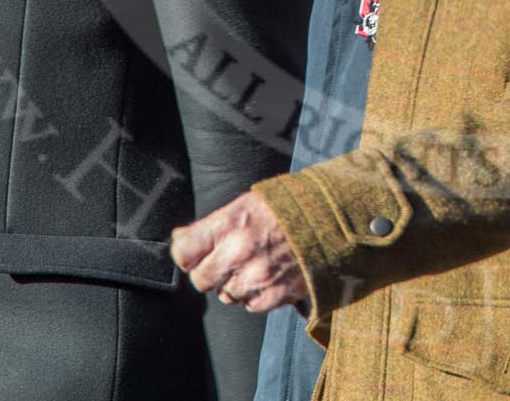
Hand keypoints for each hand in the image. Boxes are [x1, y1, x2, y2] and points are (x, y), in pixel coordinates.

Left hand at [171, 191, 308, 313]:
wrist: (329, 217)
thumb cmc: (286, 207)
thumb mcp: (245, 204)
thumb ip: (212, 225)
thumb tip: (180, 238)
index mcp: (230, 223)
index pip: (184, 252)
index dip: (187, 254)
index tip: (195, 252)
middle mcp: (240, 251)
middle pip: (201, 280)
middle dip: (210, 272)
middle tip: (226, 260)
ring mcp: (259, 276)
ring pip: (226, 295)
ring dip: (234, 284)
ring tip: (253, 264)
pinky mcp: (277, 294)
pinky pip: (250, 306)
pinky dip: (255, 296)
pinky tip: (267, 276)